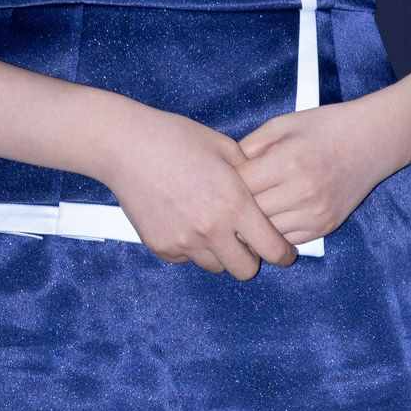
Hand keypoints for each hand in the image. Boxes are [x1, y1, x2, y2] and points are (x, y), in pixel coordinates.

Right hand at [98, 106, 299, 277]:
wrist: (126, 147)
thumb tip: (266, 196)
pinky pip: (187, 258)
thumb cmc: (176, 140)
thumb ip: (251, 177)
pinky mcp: (162, 247)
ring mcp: (184, 242)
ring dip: (220, 253)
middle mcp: (211, 230)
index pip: (272, 249)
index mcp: (234, 204)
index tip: (284, 253)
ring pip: (215, 266)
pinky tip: (184, 220)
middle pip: (245, 271)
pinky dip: (191, 247)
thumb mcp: (225, 149)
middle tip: (245, 242)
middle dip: (250, 258)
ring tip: (210, 225)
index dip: (283, 254)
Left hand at [234, 100, 402, 247]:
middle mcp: (302, 191)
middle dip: (233, 209)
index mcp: (288, 161)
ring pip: (266, 233)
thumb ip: (250, 146)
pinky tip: (267, 221)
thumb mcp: (283, 125)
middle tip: (221, 204)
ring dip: (251, 226)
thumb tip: (223, 171)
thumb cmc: (324, 128)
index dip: (224, 185)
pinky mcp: (325, 226)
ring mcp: (315, 213)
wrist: (372, 141)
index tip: (217, 183)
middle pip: (249, 213)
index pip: (240, 186)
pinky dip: (273, 233)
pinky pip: (286, 240)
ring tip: (240, 215)